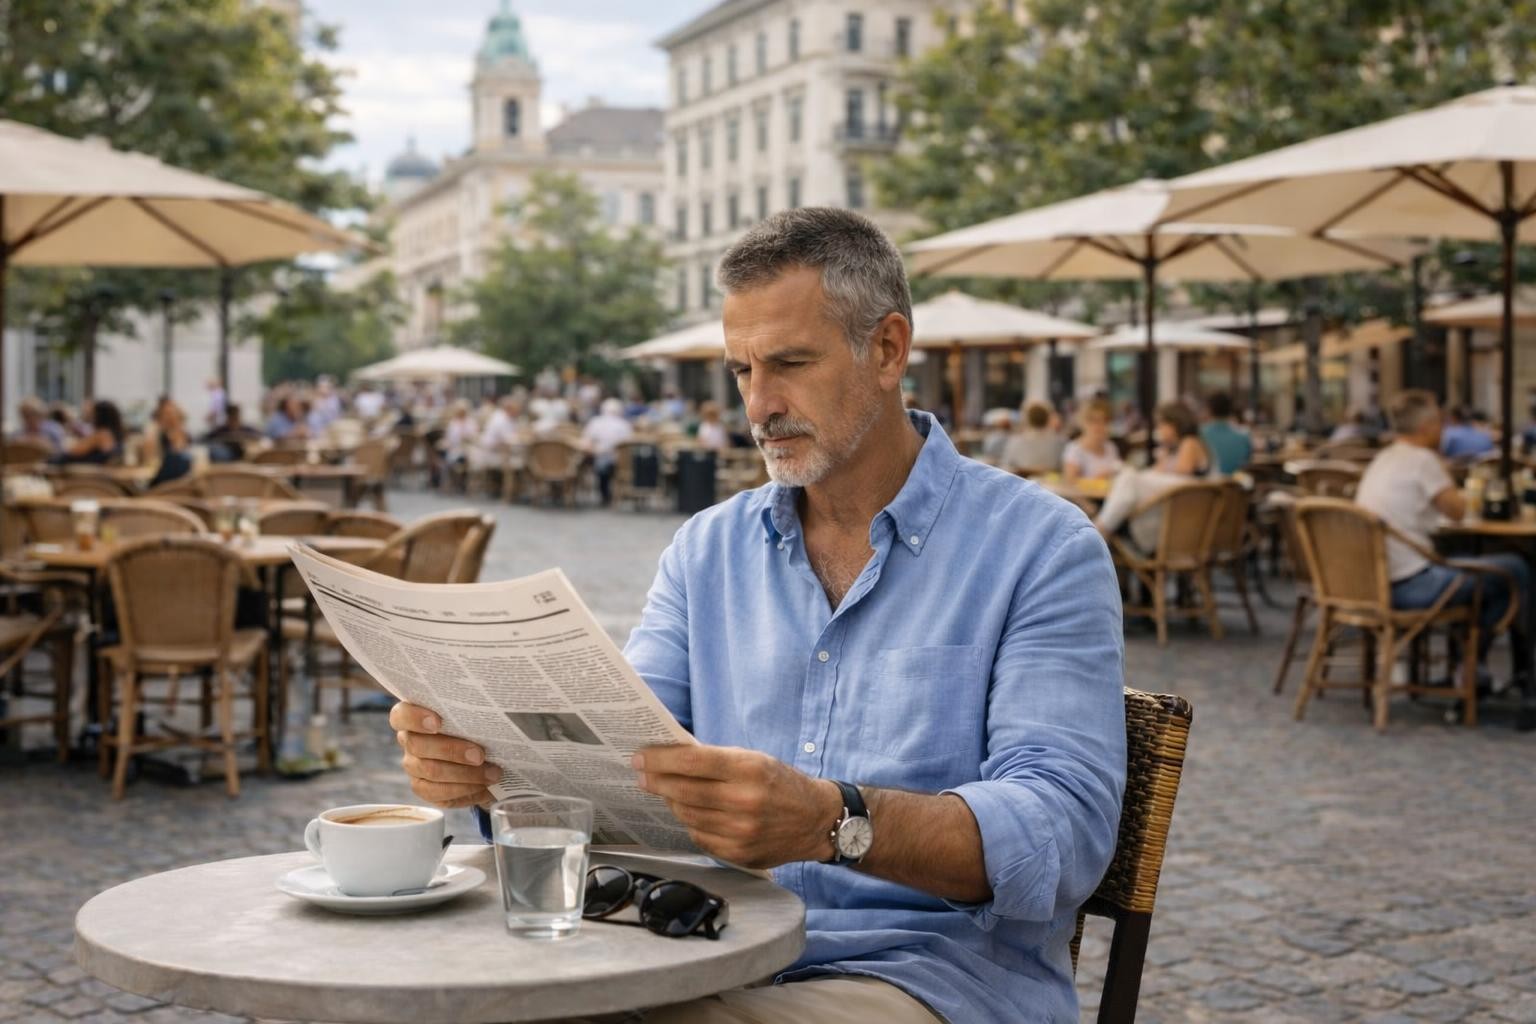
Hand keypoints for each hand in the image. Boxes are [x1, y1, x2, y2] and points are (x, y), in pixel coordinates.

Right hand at [389, 702, 501, 808]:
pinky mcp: (424, 788)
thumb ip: (471, 710)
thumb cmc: (476, 726)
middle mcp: (410, 741)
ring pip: (431, 771)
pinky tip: (484, 786)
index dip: (415, 718)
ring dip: (466, 774)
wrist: (486, 755)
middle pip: (418, 746)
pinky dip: (464, 790)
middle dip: (452, 750)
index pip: (401, 715)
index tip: (437, 722)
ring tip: (492, 773)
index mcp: (415, 717)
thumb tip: (492, 704)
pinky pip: (438, 793)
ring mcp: (414, 766)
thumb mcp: (474, 714)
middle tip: (480, 755)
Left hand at [634, 744, 842, 868]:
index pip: (693, 762)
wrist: (816, 821)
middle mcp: (745, 802)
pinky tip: (689, 812)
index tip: (640, 757)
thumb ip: (717, 760)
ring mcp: (741, 832)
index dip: (661, 759)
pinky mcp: (739, 854)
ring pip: (688, 815)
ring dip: (671, 802)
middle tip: (641, 774)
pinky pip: (700, 836)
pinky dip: (690, 822)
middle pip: (684, 791)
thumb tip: (671, 757)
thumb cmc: (781, 783)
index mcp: (750, 770)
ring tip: (665, 791)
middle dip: (656, 781)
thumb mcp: (755, 760)